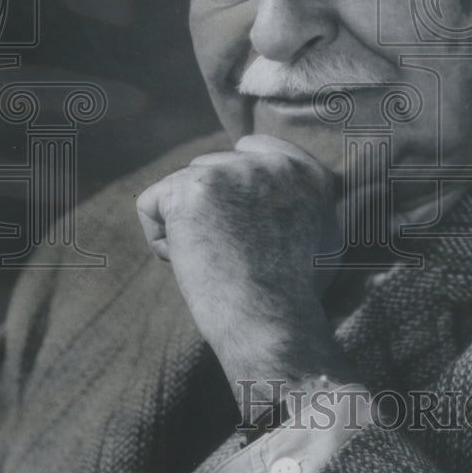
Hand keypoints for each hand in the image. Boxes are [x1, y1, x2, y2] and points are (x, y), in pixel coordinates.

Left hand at [136, 134, 352, 399]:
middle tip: (232, 259)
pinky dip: (161, 241)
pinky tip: (191, 265)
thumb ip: (298, 205)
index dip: (232, 181)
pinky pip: (151, 205)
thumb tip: (269, 195)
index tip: (232, 218)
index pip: (254, 148)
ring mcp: (233, 171)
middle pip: (211, 169)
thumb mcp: (320, 241)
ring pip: (180, 188)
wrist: (272, 324)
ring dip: (186, 228)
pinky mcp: (193, 187)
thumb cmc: (293, 300)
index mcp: (307, 174)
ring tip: (216, 266)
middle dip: (209, 212)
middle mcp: (272, 163)